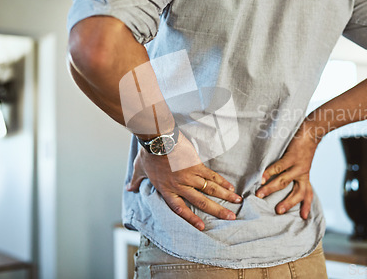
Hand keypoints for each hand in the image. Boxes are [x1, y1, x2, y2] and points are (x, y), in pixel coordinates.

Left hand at [126, 132, 242, 230]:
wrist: (157, 139)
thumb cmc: (148, 153)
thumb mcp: (139, 169)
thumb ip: (136, 181)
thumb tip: (129, 187)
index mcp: (166, 189)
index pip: (180, 208)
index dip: (191, 218)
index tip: (202, 227)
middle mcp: (180, 186)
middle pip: (201, 201)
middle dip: (217, 210)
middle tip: (230, 217)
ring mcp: (190, 175)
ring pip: (210, 189)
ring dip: (225, 196)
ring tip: (237, 202)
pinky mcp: (196, 165)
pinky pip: (211, 176)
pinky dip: (222, 181)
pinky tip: (230, 186)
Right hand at [256, 123, 319, 218]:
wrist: (312, 131)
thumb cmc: (303, 146)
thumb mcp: (302, 162)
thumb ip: (294, 171)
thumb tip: (278, 179)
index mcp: (305, 176)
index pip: (308, 193)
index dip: (307, 206)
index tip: (305, 218)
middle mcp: (303, 173)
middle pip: (298, 193)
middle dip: (288, 203)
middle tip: (278, 211)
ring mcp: (298, 165)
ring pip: (284, 181)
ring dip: (271, 189)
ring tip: (259, 195)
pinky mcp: (292, 157)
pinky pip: (279, 167)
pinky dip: (269, 173)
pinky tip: (261, 178)